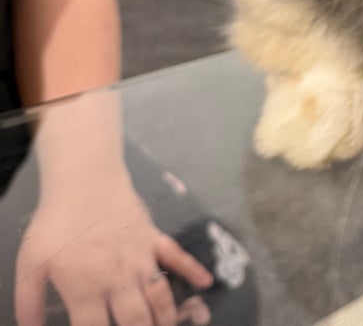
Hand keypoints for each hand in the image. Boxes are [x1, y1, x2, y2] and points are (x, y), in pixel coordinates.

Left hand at [14, 172, 213, 325]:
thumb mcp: (30, 264)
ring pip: (161, 298)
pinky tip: (206, 284)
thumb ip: (27, 303)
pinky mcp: (154, 240)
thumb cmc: (55, 222)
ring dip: (166, 319)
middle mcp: (119, 279)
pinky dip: (194, 271)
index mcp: (86, 288)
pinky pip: (178, 258)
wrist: (85, 181)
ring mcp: (142, 259)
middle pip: (136, 322)